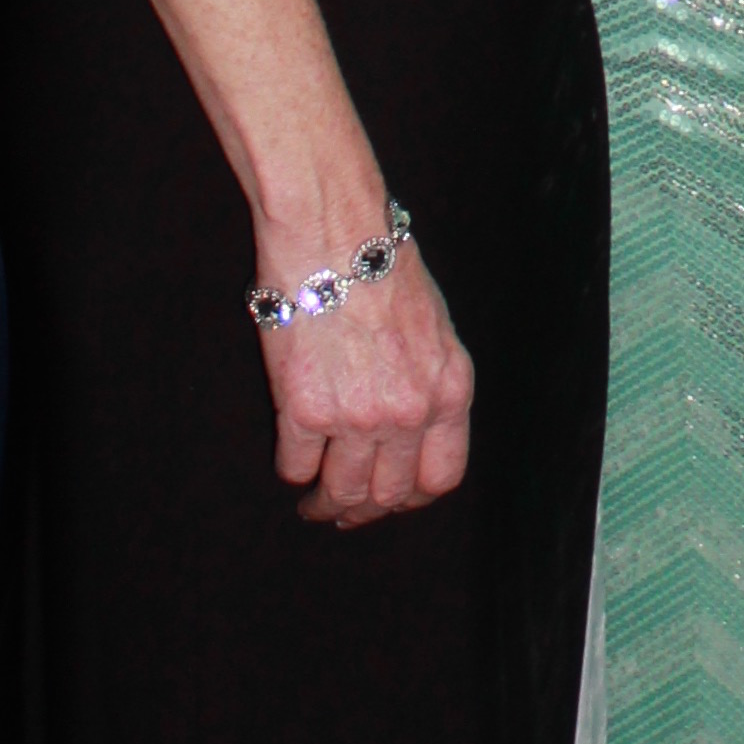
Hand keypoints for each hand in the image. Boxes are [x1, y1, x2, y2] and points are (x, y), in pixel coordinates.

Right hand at [261, 238, 475, 526]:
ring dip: (325, 504)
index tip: (393, 499)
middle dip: (366, 511)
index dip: (413, 498)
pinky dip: (293, 472)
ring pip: (343, 491)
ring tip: (313, 502)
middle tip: (345, 510)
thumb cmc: (381, 267)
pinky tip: (293, 463)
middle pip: (390, 494)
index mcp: (450, 390)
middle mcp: (410, 412)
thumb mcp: (434, 327)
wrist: (333, 232)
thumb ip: (429, 380)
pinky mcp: (304, 410)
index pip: (441, 476)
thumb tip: (414, 426)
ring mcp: (357, 417)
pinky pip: (296, 466)